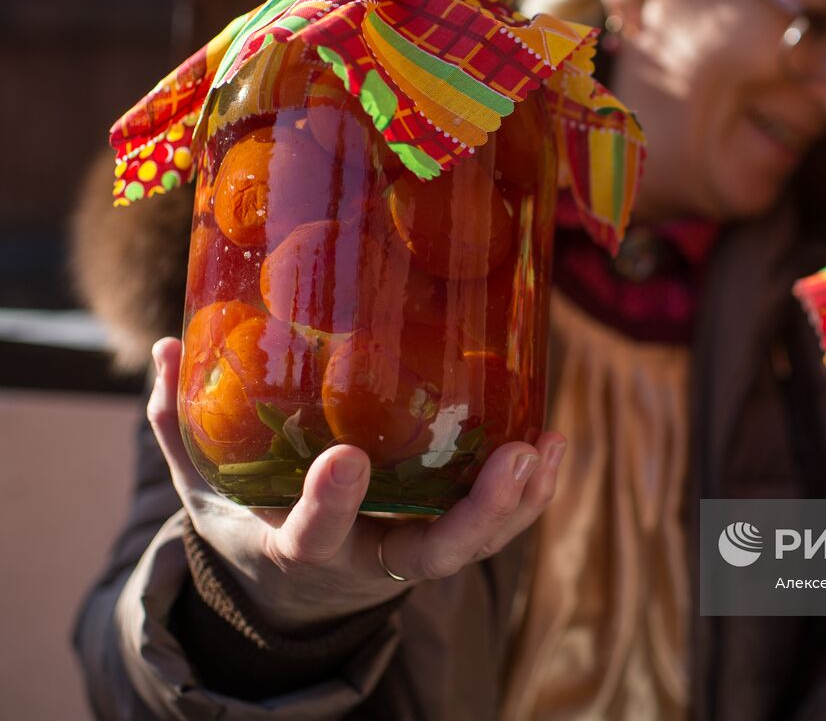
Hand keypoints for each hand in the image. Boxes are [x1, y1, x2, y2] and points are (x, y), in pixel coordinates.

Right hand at [147, 337, 565, 631]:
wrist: (287, 587)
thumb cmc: (248, 519)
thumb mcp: (203, 485)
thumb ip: (178, 421)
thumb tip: (165, 343)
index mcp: (299, 548)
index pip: (315, 535)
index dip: (332, 504)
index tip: (346, 459)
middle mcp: (367, 558)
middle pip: (433, 553)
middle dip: (477, 513)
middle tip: (513, 458)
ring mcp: (414, 552)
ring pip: (478, 543)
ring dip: (520, 501)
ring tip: (547, 446)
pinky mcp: (443, 535)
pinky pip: (496, 525)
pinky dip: (530, 494)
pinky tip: (554, 444)